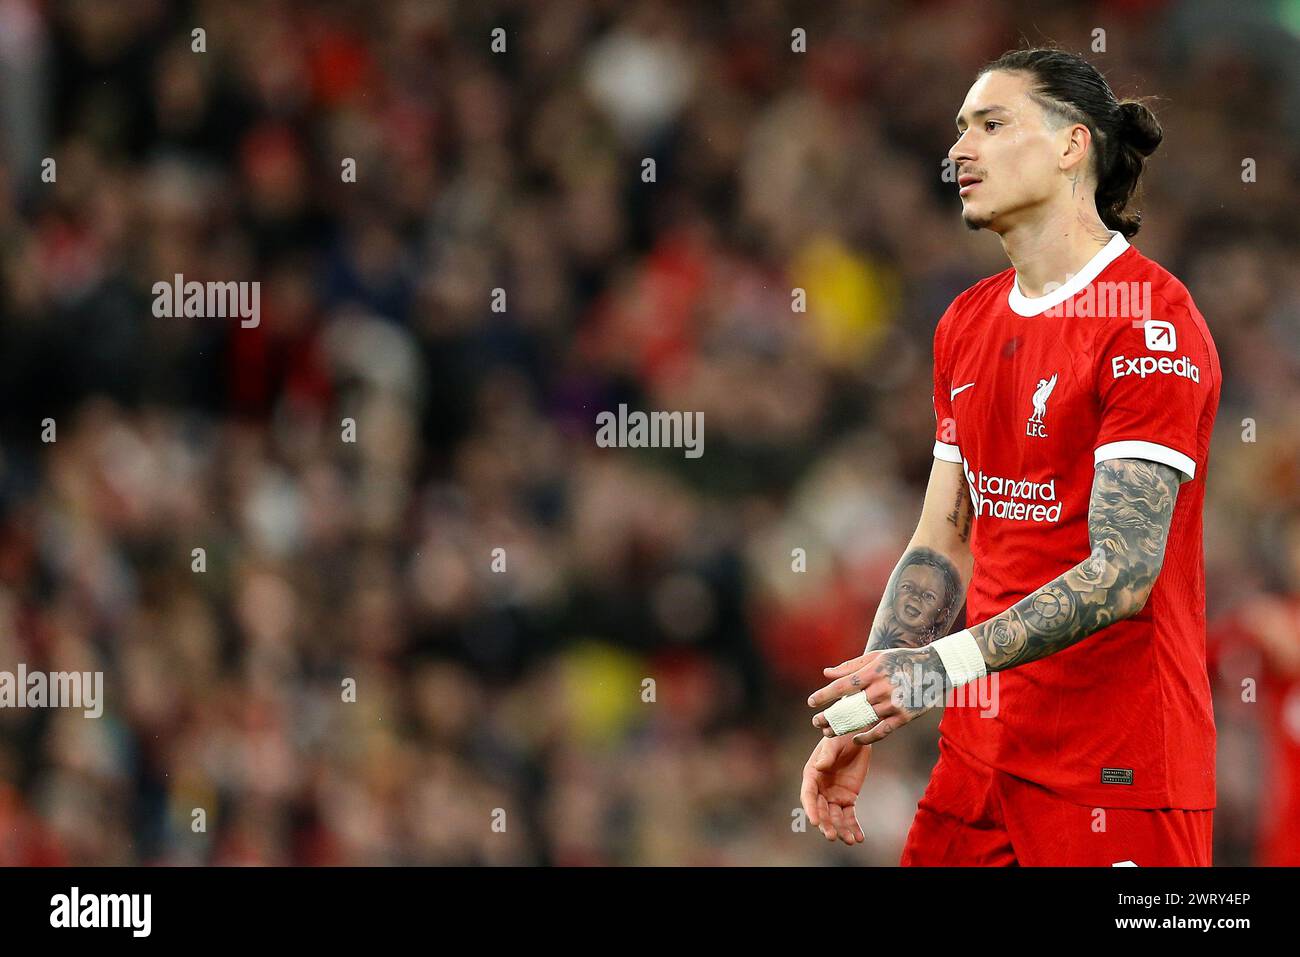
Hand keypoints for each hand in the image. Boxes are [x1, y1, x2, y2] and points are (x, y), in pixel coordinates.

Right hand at [799, 733, 870, 845]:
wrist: (857, 736)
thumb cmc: (840, 736)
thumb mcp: (833, 742)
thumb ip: (827, 755)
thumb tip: (820, 766)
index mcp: (812, 775)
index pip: (808, 796)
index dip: (811, 810)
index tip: (815, 823)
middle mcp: (820, 789)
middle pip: (821, 811)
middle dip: (826, 825)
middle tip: (832, 836)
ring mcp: (834, 795)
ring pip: (835, 817)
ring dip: (841, 830)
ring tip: (850, 841)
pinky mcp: (848, 798)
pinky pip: (850, 816)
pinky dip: (854, 827)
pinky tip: (859, 838)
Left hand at [807, 647, 945, 744]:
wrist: (935, 668)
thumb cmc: (900, 660)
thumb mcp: (876, 657)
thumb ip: (850, 665)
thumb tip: (826, 673)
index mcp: (873, 672)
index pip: (843, 685)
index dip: (825, 695)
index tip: (811, 702)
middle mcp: (882, 689)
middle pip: (850, 707)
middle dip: (830, 716)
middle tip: (816, 722)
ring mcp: (893, 704)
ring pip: (863, 720)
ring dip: (843, 728)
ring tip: (828, 732)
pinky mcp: (904, 717)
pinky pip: (882, 732)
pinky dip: (867, 737)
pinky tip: (855, 738)